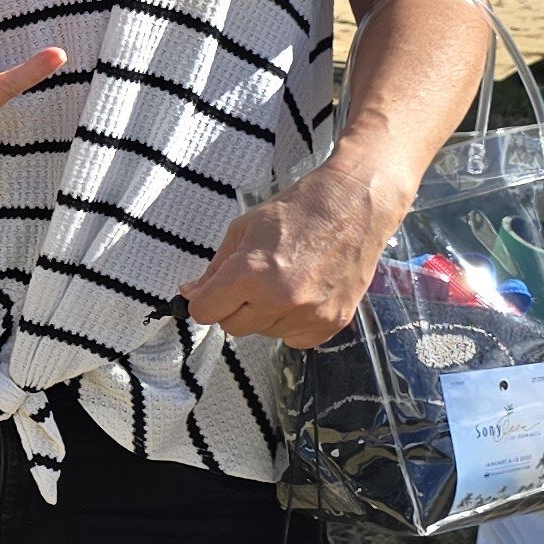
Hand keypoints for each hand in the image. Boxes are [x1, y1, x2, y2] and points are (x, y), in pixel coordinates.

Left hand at [180, 157, 409, 345]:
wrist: (353, 205)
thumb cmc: (298, 210)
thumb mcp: (243, 229)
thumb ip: (214, 269)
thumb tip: (190, 295)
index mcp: (250, 274)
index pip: (204, 312)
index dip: (204, 299)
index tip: (211, 290)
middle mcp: (280, 300)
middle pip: (232, 326)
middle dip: (233, 306)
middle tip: (251, 281)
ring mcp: (309, 315)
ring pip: (263, 332)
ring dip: (264, 314)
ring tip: (282, 280)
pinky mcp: (333, 323)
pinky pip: (294, 339)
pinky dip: (291, 322)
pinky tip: (300, 294)